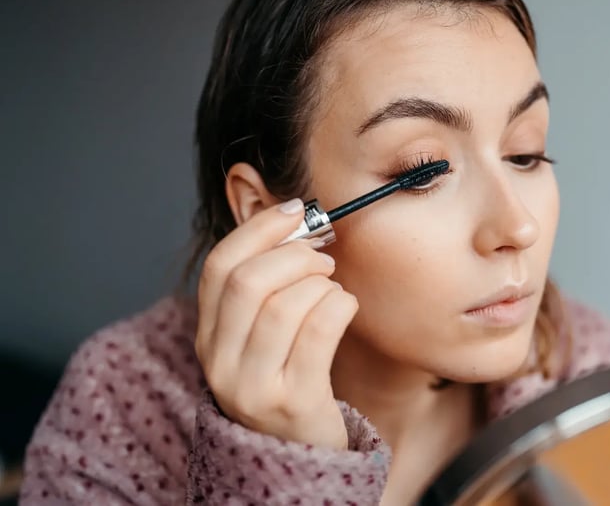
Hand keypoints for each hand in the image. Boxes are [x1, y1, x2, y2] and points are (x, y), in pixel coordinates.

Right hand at [194, 199, 357, 449]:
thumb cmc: (289, 378)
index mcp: (209, 336)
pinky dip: (339, 306)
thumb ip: (267, 285)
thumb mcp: (262, 336)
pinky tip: (345, 308)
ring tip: (334, 289)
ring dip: (321, 284)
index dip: (259, 229)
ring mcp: (252, 386)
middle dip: (295, 256)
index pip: (219, 266)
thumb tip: (296, 219)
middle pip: (248, 282)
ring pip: (285, 305)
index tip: (295, 211)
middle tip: (323, 259)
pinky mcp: (292, 402)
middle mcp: (220, 362)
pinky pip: (318, 332)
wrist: (300, 454)